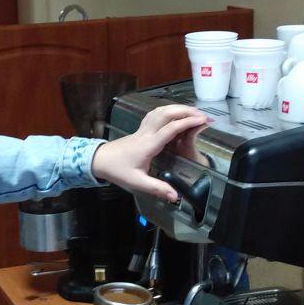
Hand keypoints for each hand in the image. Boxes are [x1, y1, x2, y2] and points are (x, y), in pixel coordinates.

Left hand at [91, 105, 209, 202]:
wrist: (100, 160)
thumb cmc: (118, 170)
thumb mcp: (137, 182)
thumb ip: (157, 188)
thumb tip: (175, 196)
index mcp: (148, 145)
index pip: (171, 128)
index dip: (188, 123)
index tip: (203, 121)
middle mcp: (147, 133)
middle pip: (168, 113)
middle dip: (187, 111)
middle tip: (204, 115)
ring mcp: (143, 128)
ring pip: (162, 110)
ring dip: (179, 108)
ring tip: (194, 112)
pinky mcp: (141, 129)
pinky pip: (156, 114)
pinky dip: (169, 110)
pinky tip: (175, 114)